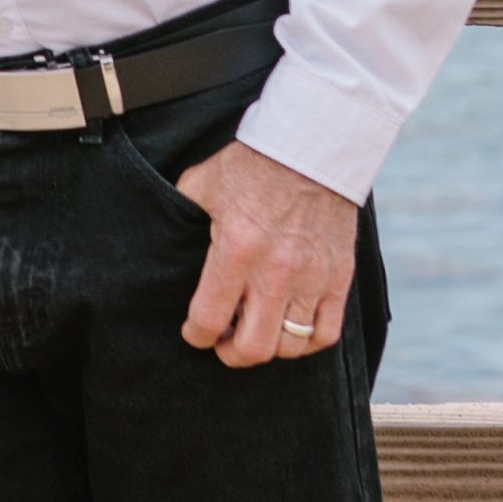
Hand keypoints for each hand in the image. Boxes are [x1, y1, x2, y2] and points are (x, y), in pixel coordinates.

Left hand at [173, 139, 357, 367]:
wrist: (311, 148)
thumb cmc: (251, 164)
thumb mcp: (202, 184)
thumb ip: (182, 213)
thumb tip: (163, 234)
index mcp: (236, 250)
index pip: (209, 319)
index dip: (196, 336)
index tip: (194, 333)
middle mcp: (275, 272)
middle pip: (253, 348)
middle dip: (231, 353)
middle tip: (224, 342)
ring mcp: (312, 278)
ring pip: (290, 346)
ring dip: (268, 346)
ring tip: (256, 331)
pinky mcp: (339, 277)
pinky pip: (326, 334)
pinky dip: (306, 342)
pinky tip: (291, 328)